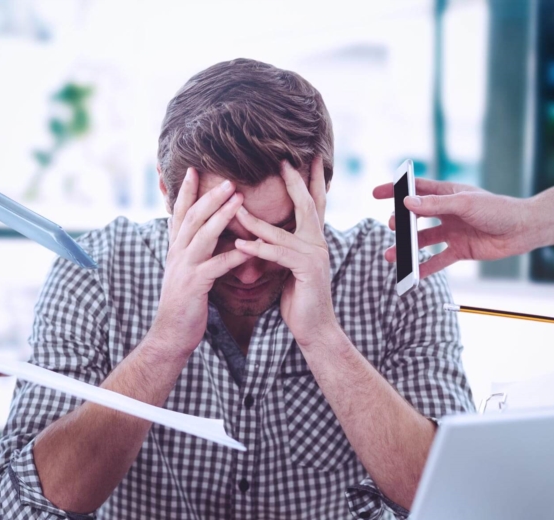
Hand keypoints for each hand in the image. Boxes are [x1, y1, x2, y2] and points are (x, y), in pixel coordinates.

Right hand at [149, 168, 252, 355]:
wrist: (170, 334)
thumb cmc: (184, 303)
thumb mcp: (185, 271)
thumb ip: (194, 251)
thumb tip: (204, 234)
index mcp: (175, 248)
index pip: (180, 213)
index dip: (186, 191)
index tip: (194, 169)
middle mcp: (177, 253)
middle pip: (193, 217)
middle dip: (210, 196)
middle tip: (228, 179)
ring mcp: (184, 268)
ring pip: (203, 235)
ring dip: (222, 216)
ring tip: (239, 200)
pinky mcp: (195, 285)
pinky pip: (217, 266)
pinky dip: (235, 255)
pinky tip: (251, 248)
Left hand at [234, 157, 337, 348]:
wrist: (314, 328)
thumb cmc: (299, 298)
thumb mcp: (289, 266)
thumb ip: (282, 247)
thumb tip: (264, 232)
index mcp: (314, 239)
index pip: (313, 203)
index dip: (310, 180)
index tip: (307, 158)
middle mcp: (318, 243)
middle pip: (307, 204)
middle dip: (295, 181)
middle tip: (283, 160)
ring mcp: (315, 255)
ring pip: (282, 231)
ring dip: (255, 220)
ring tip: (235, 207)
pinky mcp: (306, 270)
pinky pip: (278, 255)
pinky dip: (258, 249)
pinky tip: (240, 245)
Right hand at [372, 179, 530, 278]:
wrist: (523, 230)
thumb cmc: (498, 209)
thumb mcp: (465, 203)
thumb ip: (435, 204)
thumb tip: (407, 203)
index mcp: (448, 194)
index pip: (416, 189)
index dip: (396, 190)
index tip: (376, 193)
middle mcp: (447, 212)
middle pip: (416, 217)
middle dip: (400, 223)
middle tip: (391, 227)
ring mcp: (452, 232)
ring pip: (423, 240)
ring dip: (407, 248)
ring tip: (391, 256)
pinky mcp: (460, 250)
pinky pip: (438, 260)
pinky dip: (425, 268)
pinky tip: (412, 274)